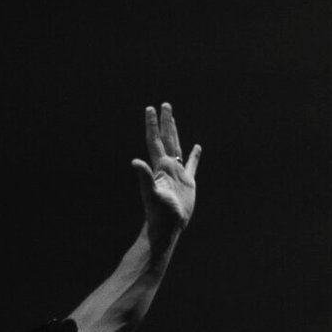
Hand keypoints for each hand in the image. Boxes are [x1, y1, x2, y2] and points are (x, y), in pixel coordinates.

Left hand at [132, 101, 200, 237]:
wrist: (167, 227)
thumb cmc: (158, 213)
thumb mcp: (151, 193)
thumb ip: (144, 177)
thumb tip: (135, 162)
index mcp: (160, 166)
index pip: (155, 140)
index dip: (153, 125)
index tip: (151, 108)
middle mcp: (167, 166)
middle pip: (167, 139)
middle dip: (165, 122)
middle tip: (164, 105)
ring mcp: (178, 173)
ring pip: (178, 147)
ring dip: (176, 133)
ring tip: (174, 120)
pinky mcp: (188, 182)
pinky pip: (192, 165)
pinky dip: (195, 156)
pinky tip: (197, 147)